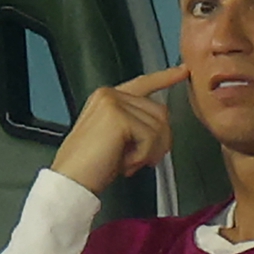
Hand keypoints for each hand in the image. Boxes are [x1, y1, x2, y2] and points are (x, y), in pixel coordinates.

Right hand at [50, 65, 190, 194]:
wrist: (71, 182)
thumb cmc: (91, 167)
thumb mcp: (119, 139)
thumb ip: (136, 124)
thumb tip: (163, 127)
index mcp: (107, 97)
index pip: (144, 83)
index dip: (165, 77)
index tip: (182, 71)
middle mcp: (110, 94)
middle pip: (160, 112)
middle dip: (159, 141)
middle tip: (143, 160)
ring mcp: (113, 103)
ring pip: (159, 126)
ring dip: (149, 152)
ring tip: (128, 163)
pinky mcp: (118, 117)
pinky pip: (151, 137)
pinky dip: (142, 156)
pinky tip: (125, 164)